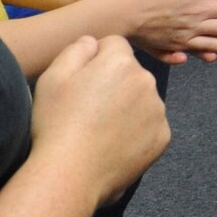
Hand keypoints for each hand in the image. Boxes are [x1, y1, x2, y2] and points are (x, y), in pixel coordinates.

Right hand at [31, 34, 169, 205]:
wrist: (70, 174)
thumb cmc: (57, 123)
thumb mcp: (53, 77)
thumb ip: (77, 49)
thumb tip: (94, 42)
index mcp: (121, 62)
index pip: (114, 45)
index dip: (96, 60)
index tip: (82, 82)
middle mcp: (147, 81)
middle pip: (131, 73)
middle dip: (114, 83)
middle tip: (88, 109)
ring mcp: (158, 110)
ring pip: (142, 99)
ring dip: (127, 107)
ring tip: (99, 130)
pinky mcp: (163, 137)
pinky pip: (150, 125)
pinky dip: (136, 132)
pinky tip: (113, 144)